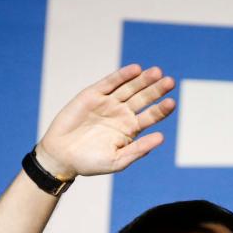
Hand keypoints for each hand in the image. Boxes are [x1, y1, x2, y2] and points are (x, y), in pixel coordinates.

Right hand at [35, 64, 175, 180]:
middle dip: (156, 90)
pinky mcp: (93, 94)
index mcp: (130, 129)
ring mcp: (108, 102)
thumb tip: (162, 137)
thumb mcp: (117, 160)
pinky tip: (136, 69)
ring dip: (143, 80)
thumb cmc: (89, 163)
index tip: (172, 103)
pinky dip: (122, 76)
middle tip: (170, 82)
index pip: (151, 116)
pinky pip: (110, 82)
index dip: (161, 109)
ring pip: (130, 87)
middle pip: (144, 98)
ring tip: (157, 72)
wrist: (61, 156)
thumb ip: (139, 149)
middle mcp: (122, 113)